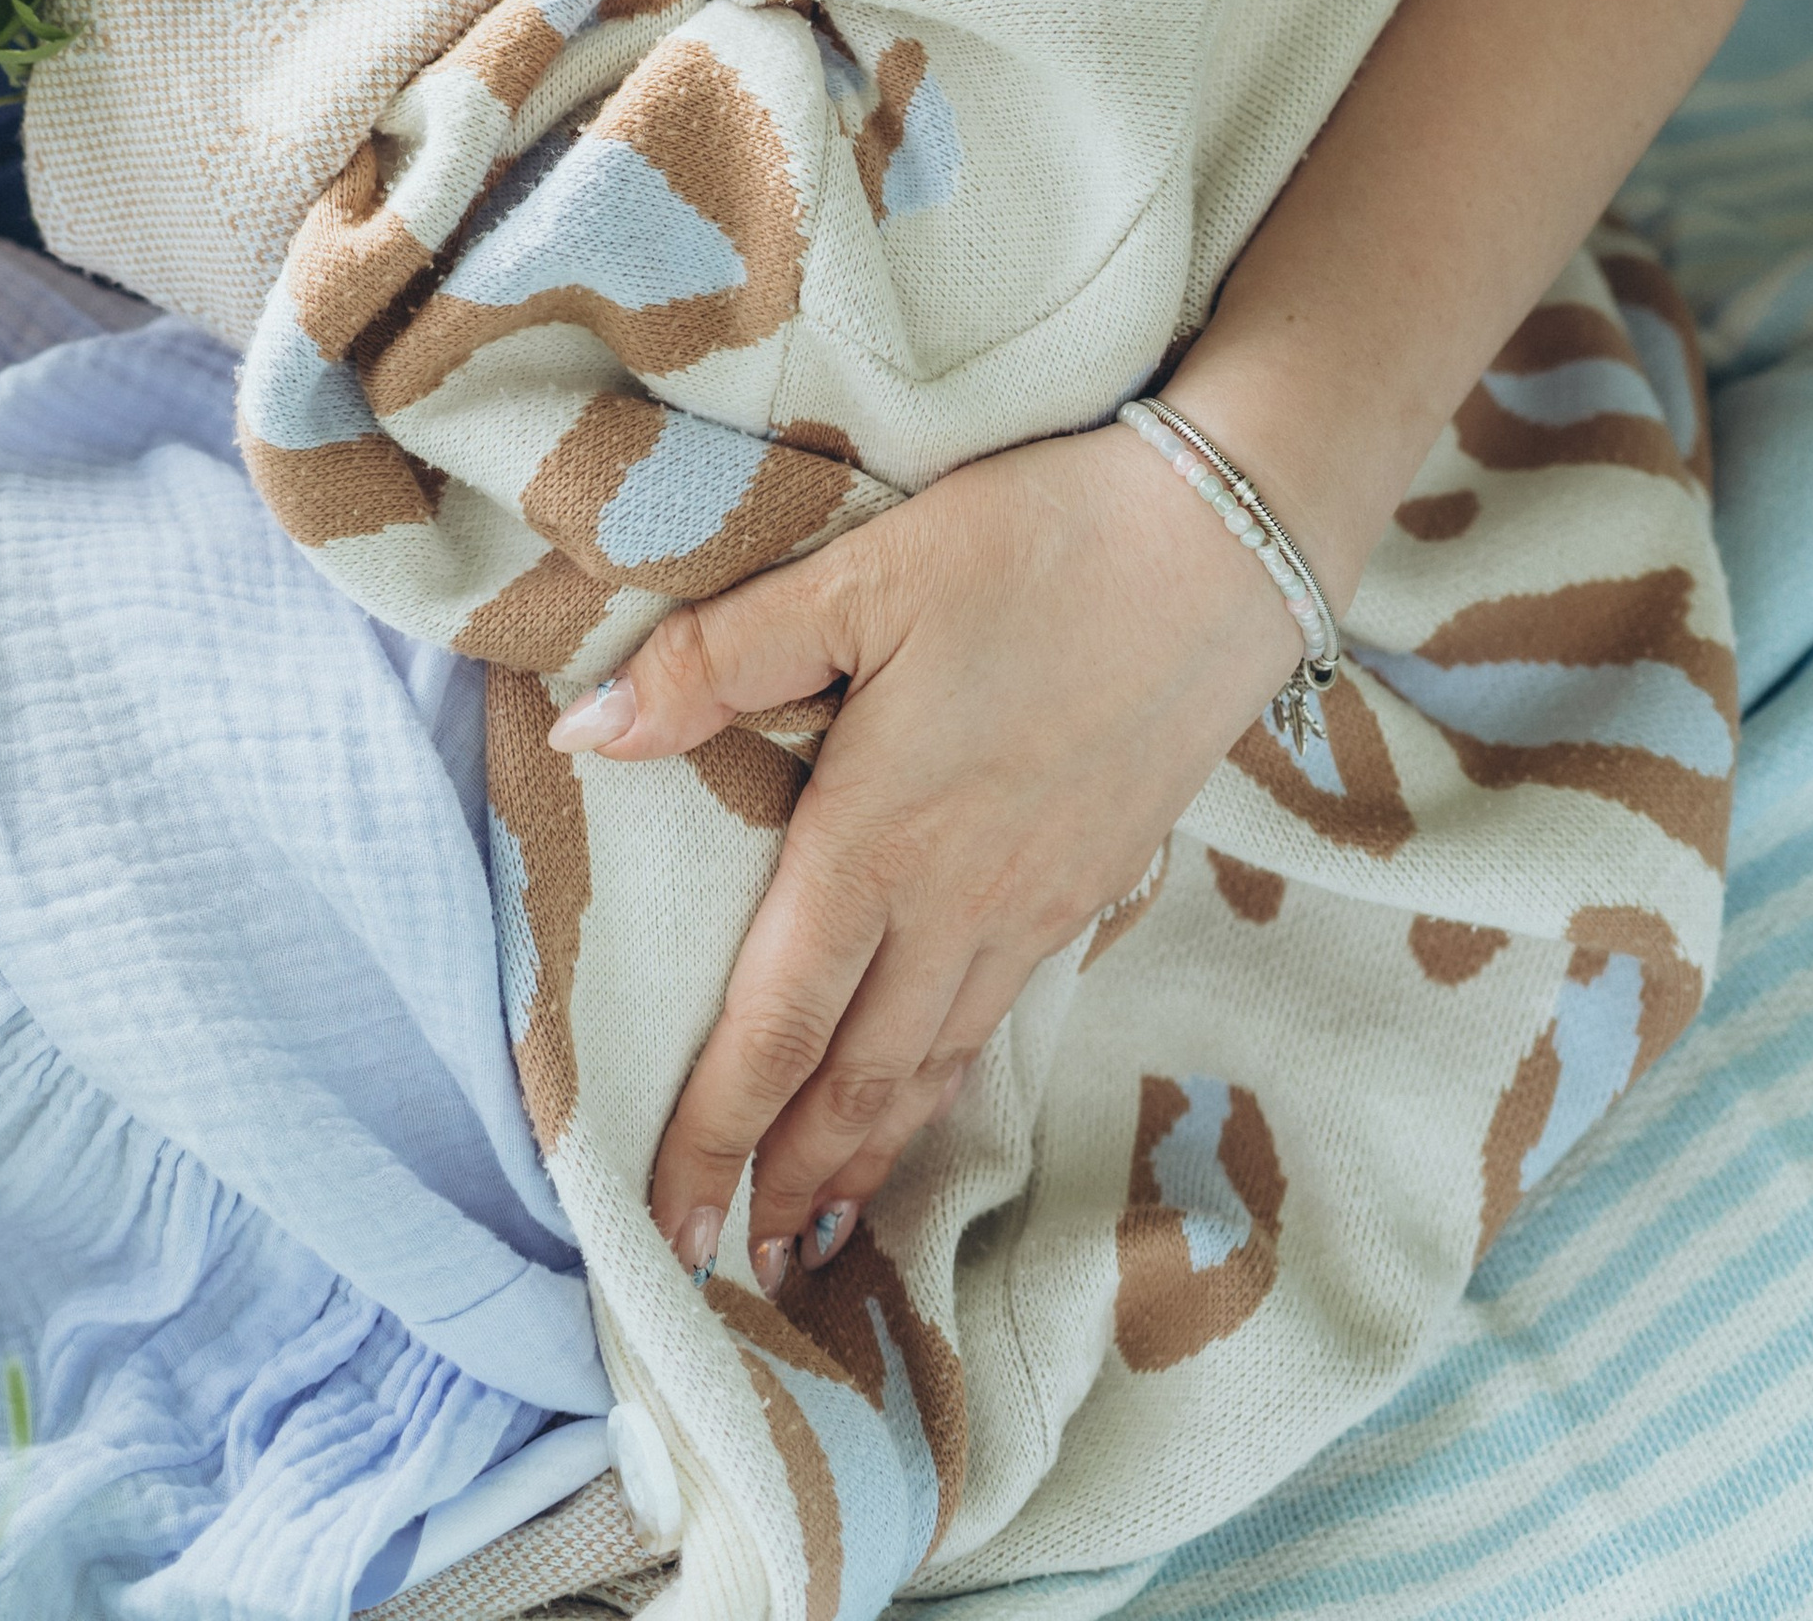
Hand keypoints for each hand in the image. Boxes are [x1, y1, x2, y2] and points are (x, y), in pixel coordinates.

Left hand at [549, 420, 1303, 1287]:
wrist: (1227, 549)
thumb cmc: (1033, 547)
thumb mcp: (858, 576)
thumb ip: (718, 659)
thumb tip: (585, 731)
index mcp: (876, 840)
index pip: (772, 1027)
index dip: (712, 1135)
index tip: (665, 1227)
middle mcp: (955, 903)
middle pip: (854, 1079)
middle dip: (784, 1180)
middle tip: (725, 1265)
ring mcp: (1036, 904)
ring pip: (933, 1064)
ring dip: (866, 1153)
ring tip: (816, 1223)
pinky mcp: (1094, 883)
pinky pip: (996, 1017)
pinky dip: (945, 1086)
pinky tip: (930, 1090)